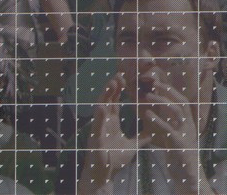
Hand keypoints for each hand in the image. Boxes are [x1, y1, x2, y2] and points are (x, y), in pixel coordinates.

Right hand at [79, 73, 150, 191]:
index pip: (115, 101)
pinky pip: (97, 125)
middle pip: (108, 100)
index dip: (118, 90)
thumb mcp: (132, 146)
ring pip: (101, 107)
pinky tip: (102, 106)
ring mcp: (99, 127)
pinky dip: (99, 116)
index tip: (123, 78)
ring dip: (106, 95)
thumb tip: (152, 133)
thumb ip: (141, 138)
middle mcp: (104, 121)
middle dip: (113, 87)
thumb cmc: (114, 159)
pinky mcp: (96, 137)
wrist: (105, 173)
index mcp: (112, 121)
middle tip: (119, 75)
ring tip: (112, 83)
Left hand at [141, 81, 200, 190]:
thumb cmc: (178, 154)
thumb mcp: (173, 135)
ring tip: (148, 96)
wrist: (187, 176)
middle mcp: (189, 125)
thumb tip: (156, 109)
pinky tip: (148, 114)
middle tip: (153, 82)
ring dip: (162, 101)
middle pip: (180, 102)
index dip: (170, 90)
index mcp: (187, 123)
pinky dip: (158, 119)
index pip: (181, 101)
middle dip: (168, 90)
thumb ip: (167, 122)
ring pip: (177, 111)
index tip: (158, 81)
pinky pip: (169, 129)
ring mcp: (186, 134)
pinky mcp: (180, 144)